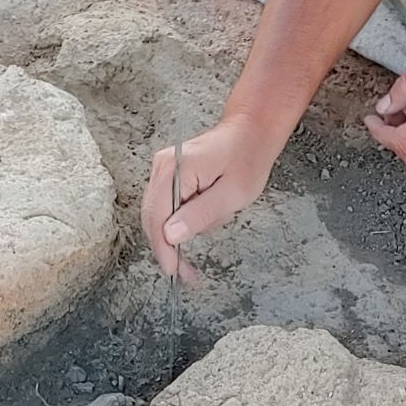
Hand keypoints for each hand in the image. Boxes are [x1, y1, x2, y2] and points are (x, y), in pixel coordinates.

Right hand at [141, 114, 280, 279]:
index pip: (157, 217)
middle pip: (154, 219)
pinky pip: (171, 206)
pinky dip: (187, 219)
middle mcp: (164, 167)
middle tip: (186, 273)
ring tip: (219, 216)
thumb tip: (171, 235)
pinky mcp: (172, 176)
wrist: (251, 131)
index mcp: (175, 169)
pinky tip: (210, 213)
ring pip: (163, 216)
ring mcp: (165, 171)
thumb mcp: (231, 193)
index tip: (173, 270)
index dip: (163, 248)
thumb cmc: (247, 157)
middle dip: (170, 247)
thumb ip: (200, 214)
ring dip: (186, 228)